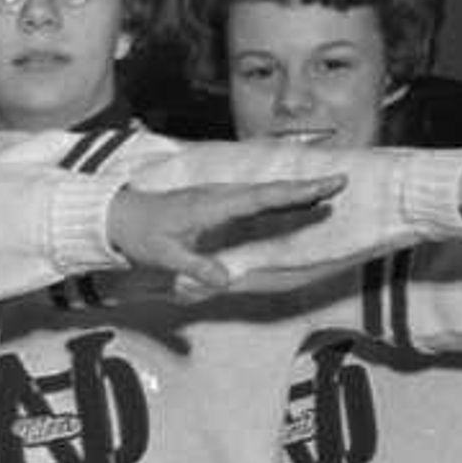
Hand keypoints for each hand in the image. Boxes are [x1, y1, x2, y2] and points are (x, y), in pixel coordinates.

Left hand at [101, 173, 349, 295]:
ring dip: (296, 191)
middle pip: (271, 190)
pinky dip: (278, 197)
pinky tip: (294, 200)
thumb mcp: (165, 256)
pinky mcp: (218, 202)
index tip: (322, 188)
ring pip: (265, 192)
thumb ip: (195, 268)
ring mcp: (220, 197)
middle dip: (306, 187)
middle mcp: (221, 195)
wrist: (122, 217)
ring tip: (328, 189)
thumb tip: (225, 281)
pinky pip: (255, 199)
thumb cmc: (143, 235)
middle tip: (340, 181)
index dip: (293, 194)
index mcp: (213, 205)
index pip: (261, 199)